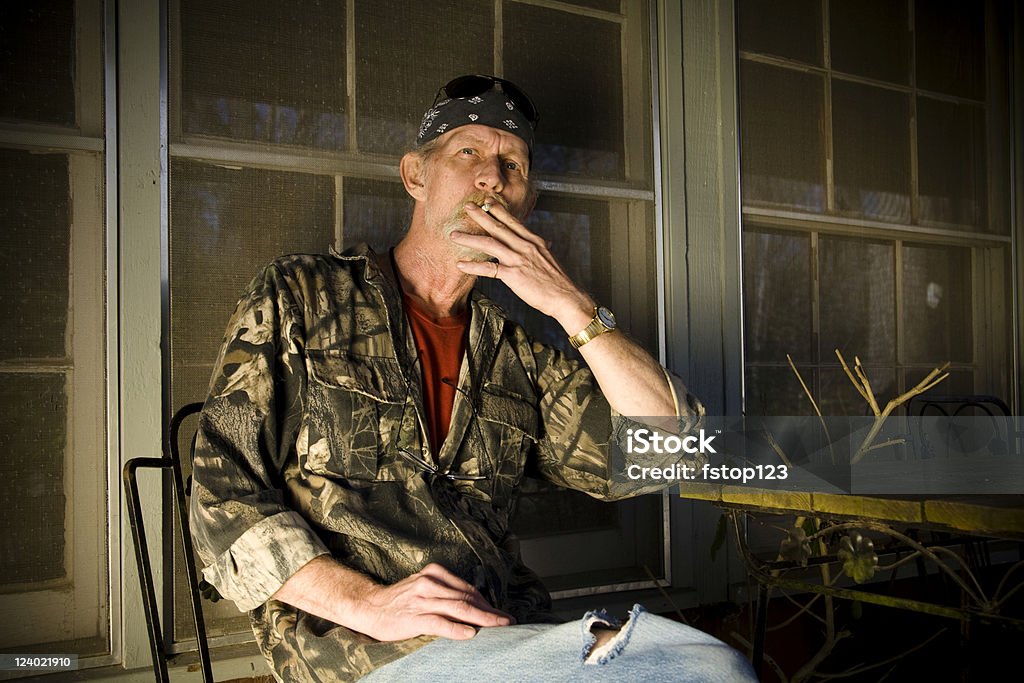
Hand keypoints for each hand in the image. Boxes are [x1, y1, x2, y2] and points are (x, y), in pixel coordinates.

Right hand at [355, 563, 513, 640]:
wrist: (369, 607)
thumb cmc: (400, 601)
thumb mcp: (424, 588)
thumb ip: (445, 592)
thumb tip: (473, 605)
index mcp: (434, 574)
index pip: (468, 589)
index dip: (487, 602)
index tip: (501, 613)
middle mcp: (430, 583)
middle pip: (467, 597)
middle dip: (490, 610)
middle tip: (508, 621)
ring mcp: (422, 599)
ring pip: (459, 608)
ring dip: (482, 618)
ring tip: (499, 626)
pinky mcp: (414, 617)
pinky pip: (440, 622)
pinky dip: (457, 628)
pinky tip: (470, 634)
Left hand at [451, 202, 593, 333]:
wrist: (565, 297)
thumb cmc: (558, 281)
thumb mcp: (550, 259)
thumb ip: (542, 249)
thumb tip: (545, 243)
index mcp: (534, 241)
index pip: (513, 221)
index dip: (498, 210)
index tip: (487, 201)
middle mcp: (525, 246)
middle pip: (498, 227)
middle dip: (481, 216)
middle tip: (468, 207)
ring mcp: (518, 260)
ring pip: (490, 244)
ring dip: (470, 238)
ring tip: (454, 235)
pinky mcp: (513, 275)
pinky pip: (489, 268)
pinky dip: (473, 266)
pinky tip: (460, 264)